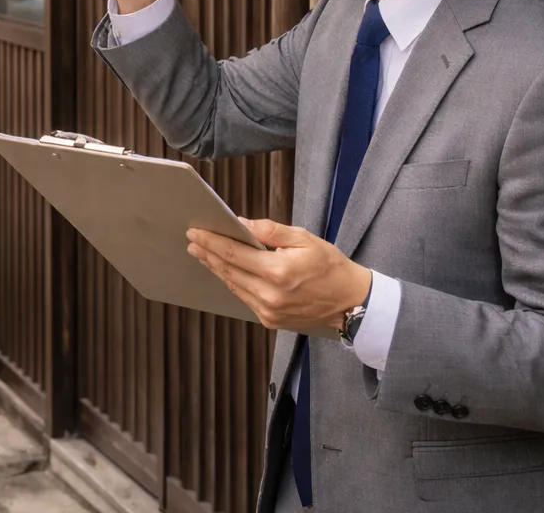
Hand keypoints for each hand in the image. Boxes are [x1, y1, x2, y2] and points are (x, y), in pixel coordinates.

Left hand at [187, 219, 372, 333]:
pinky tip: (226, 272)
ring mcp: (268, 311)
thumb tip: (242, 223)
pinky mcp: (270, 320)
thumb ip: (270, 231)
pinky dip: (233, 283)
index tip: (196, 232)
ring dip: (216, 269)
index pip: (233, 253)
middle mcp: (269, 295)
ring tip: (203, 254)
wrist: (350, 302)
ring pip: (233, 286)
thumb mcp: (304, 238)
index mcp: (277, 272)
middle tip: (193, 241)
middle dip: (208, 254)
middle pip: (228, 271)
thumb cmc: (331, 266)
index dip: (211, 241)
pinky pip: (244, 298)